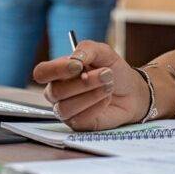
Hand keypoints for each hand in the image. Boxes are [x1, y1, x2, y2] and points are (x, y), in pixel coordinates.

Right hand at [33, 40, 147, 130]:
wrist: (132, 91)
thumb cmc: (114, 71)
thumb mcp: (104, 52)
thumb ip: (88, 49)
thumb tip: (75, 58)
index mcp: (59, 71)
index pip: (42, 72)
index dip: (57, 69)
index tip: (78, 66)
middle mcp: (58, 91)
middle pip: (55, 91)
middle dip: (84, 82)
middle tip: (106, 74)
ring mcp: (66, 109)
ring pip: (65, 108)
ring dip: (91, 95)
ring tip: (108, 86)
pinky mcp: (77, 124)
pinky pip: (79, 119)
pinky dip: (96, 106)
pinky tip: (106, 99)